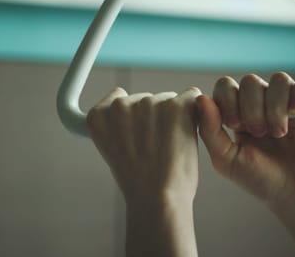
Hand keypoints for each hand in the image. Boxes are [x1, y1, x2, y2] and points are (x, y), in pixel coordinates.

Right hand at [86, 87, 200, 256]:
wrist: (157, 199)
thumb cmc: (140, 182)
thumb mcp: (114, 150)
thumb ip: (119, 125)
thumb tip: (132, 110)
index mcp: (99, 116)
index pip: (119, 97)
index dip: (134, 118)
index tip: (138, 137)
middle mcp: (120, 105)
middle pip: (147, 99)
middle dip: (156, 118)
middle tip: (157, 148)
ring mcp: (148, 103)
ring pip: (169, 99)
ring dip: (175, 117)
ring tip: (170, 147)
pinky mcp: (175, 106)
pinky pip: (191, 95)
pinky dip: (194, 113)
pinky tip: (188, 134)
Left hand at [197, 72, 294, 255]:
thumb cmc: (261, 180)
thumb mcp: (227, 159)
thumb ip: (209, 130)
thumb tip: (201, 98)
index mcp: (240, 112)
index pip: (226, 85)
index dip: (228, 100)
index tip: (235, 125)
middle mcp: (265, 102)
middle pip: (251, 81)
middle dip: (251, 108)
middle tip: (260, 133)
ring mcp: (290, 101)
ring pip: (278, 80)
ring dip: (275, 106)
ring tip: (280, 132)